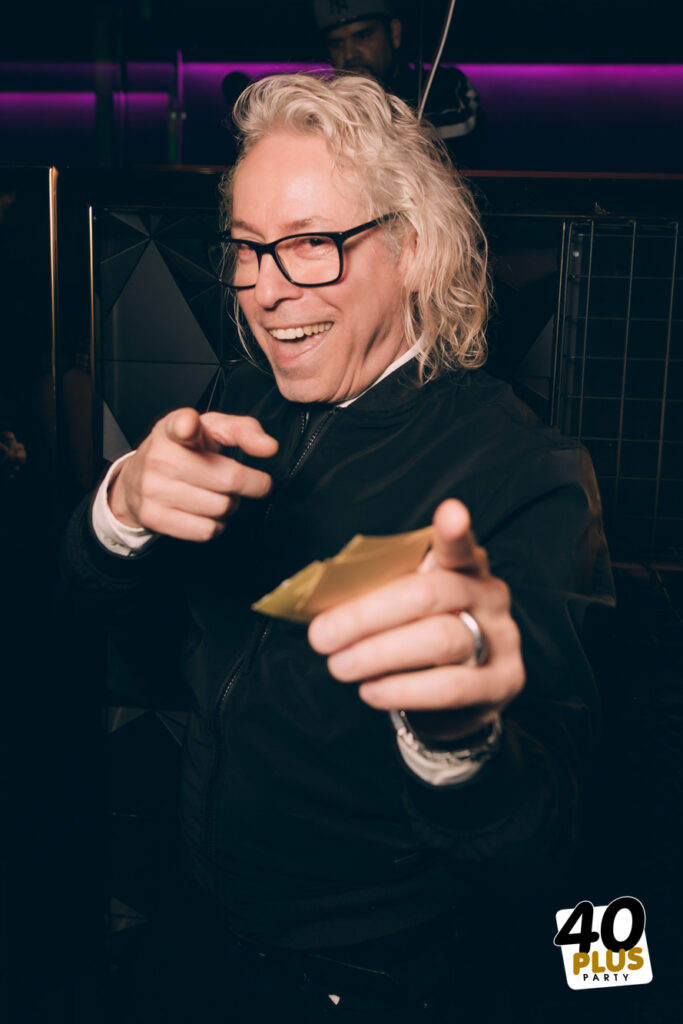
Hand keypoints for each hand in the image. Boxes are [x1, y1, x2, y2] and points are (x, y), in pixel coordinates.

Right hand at [109, 408, 277, 541]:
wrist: (135, 479)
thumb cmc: (182, 451)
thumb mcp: (209, 430)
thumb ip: (243, 430)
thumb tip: (269, 447)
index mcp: (173, 429)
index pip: (179, 425)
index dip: (186, 426)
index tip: (189, 427)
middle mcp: (159, 457)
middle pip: (227, 479)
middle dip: (249, 484)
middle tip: (247, 481)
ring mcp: (152, 488)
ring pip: (220, 508)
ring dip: (230, 505)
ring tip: (218, 493)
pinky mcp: (152, 516)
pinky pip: (205, 530)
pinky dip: (215, 525)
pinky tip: (205, 511)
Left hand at [308, 499, 524, 739]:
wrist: (461, 691)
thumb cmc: (419, 635)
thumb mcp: (401, 605)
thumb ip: (377, 594)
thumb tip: (321, 602)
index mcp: (464, 566)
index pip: (457, 545)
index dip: (454, 531)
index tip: (449, 513)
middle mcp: (489, 595)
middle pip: (429, 595)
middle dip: (365, 616)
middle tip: (322, 636)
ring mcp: (502, 638)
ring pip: (439, 639)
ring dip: (378, 654)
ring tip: (340, 666)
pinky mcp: (503, 681)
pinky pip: (450, 687)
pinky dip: (402, 690)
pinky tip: (372, 690)